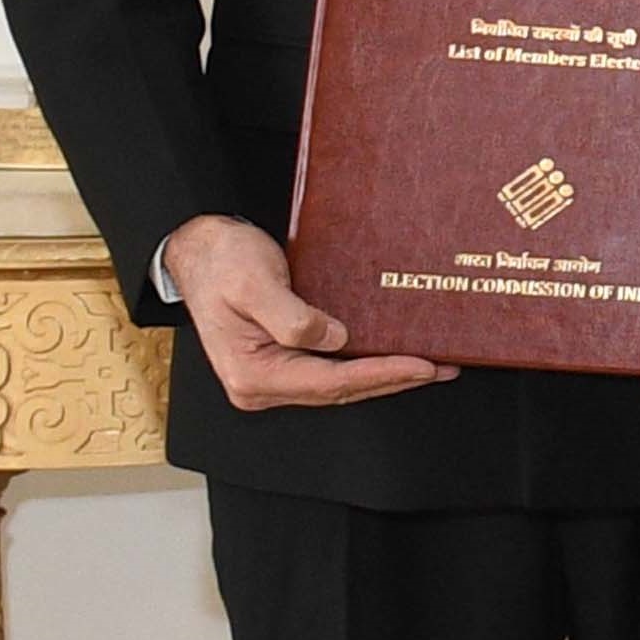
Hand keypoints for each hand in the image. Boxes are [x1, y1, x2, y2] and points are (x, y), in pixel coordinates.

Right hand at [156, 217, 450, 410]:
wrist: (199, 248)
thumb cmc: (220, 261)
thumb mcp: (252, 283)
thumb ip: (291, 317)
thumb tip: (335, 339)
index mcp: (253, 375)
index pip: (330, 382)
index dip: (379, 374)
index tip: (421, 365)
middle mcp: (262, 385)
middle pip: (340, 390)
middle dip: (393, 380)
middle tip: (441, 368)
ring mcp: (273, 376)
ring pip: (339, 384)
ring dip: (385, 375)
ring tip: (430, 366)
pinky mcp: (283, 360)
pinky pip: (331, 368)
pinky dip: (365, 362)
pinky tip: (392, 354)